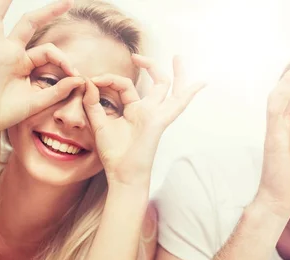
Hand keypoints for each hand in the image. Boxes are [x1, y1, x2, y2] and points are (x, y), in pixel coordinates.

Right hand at [0, 0, 84, 141]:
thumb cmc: (4, 114)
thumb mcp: (38, 102)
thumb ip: (58, 91)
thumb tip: (80, 79)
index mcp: (23, 64)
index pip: (49, 52)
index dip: (65, 61)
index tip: (76, 75)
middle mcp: (12, 53)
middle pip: (32, 25)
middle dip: (50, 12)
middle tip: (69, 1)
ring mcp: (1, 50)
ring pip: (11, 20)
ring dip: (18, 4)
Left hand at [82, 55, 204, 187]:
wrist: (121, 174)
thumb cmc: (113, 154)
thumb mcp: (98, 123)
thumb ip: (93, 103)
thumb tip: (89, 82)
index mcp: (134, 110)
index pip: (125, 85)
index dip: (108, 79)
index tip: (92, 80)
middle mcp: (148, 111)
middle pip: (156, 84)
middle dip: (150, 66)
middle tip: (136, 56)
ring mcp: (156, 115)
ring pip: (171, 90)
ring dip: (177, 74)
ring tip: (178, 58)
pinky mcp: (159, 121)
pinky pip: (177, 104)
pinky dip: (189, 93)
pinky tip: (201, 84)